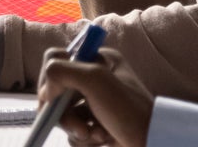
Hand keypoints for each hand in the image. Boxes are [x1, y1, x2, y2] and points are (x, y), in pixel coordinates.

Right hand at [37, 47, 151, 146]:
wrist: (152, 143)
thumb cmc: (128, 110)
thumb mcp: (95, 80)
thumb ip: (62, 72)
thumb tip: (46, 91)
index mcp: (98, 60)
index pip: (57, 59)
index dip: (50, 78)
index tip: (53, 96)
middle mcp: (95, 80)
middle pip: (56, 92)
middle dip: (64, 113)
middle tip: (79, 126)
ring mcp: (94, 106)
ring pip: (63, 116)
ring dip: (76, 129)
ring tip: (96, 136)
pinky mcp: (95, 128)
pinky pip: (73, 134)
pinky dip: (83, 141)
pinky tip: (102, 141)